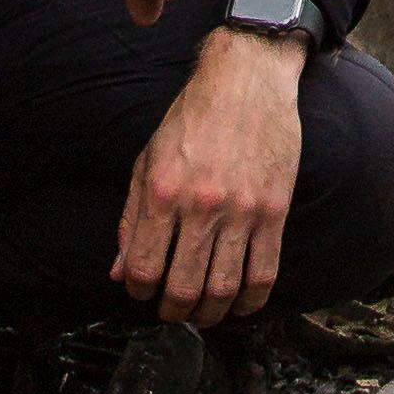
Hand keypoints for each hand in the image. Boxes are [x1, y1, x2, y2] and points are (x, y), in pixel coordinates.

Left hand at [116, 27, 304, 325]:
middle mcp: (200, 206)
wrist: (248, 79)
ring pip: (223, 289)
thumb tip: (119, 272)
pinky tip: (240, 306)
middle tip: (171, 311)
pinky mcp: (274, 211)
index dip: (137, 290)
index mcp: (162, 191)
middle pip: (182, 287)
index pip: (142, 267)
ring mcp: (241, 211)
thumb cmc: (193, 117)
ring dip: (210, 314)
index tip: (141, 291)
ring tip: (203, 313)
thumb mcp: (148, 159)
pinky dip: (250, 302)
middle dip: (173, 311)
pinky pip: (264, 274)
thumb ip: (131, 218)